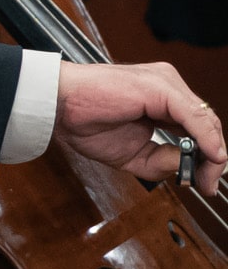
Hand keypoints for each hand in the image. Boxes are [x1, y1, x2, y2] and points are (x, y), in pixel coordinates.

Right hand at [54, 60, 226, 196]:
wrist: (57, 104)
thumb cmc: (81, 121)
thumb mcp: (129, 155)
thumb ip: (158, 162)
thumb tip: (184, 164)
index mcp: (159, 101)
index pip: (195, 128)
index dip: (204, 155)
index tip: (204, 180)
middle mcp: (167, 88)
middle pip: (206, 124)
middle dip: (211, 158)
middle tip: (209, 184)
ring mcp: (166, 85)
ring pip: (205, 120)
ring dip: (211, 152)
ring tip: (207, 176)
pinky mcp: (163, 88)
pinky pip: (194, 115)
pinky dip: (206, 138)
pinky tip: (210, 155)